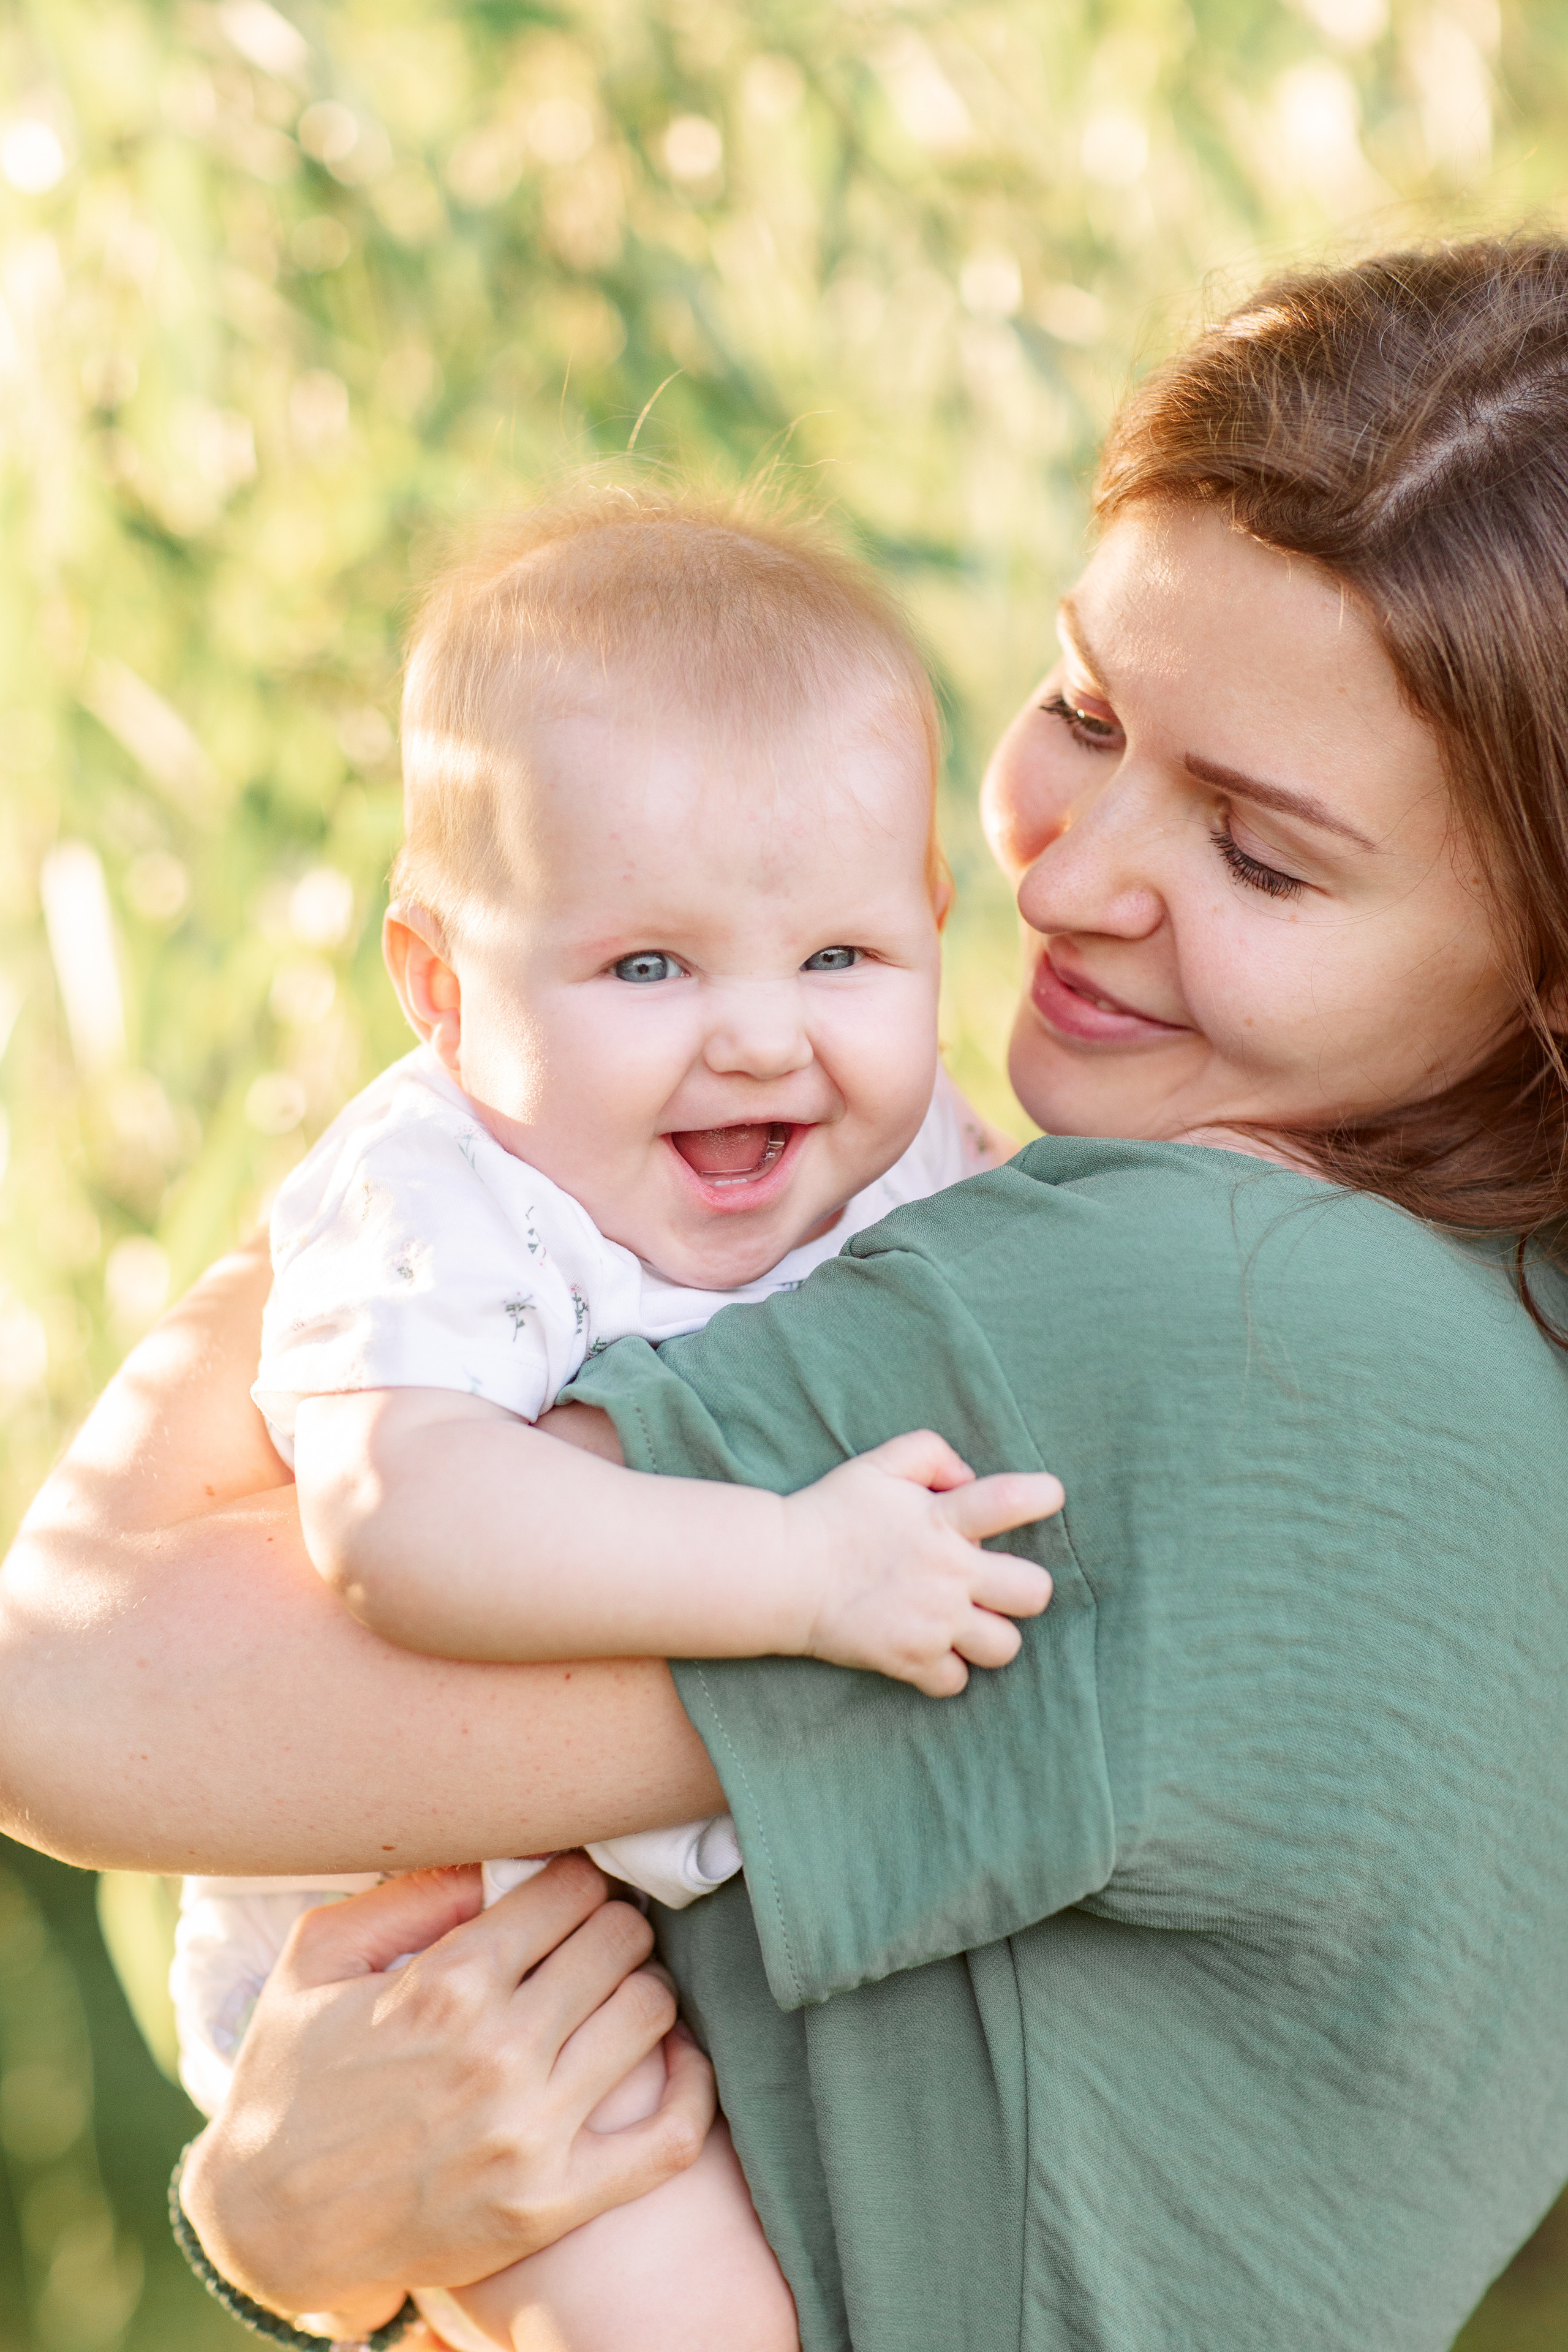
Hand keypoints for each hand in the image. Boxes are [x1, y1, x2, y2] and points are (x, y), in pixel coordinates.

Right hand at [178, 1857, 714, 2337]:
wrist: (266, 2225)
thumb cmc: (290, 2076)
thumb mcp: (319, 1957)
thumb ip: (413, 1893)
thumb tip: (500, 1857)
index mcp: (447, 1984)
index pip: (570, 1889)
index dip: (573, 1879)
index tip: (563, 1891)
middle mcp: (498, 2053)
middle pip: (618, 1941)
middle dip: (608, 1925)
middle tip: (588, 1938)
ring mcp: (531, 2133)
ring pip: (650, 2014)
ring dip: (640, 1989)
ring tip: (612, 1991)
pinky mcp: (551, 2203)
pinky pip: (672, 2137)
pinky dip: (691, 2085)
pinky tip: (671, 2058)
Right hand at [783, 1430, 1061, 1696]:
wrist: (783, 1573)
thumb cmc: (831, 1513)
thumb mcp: (879, 1464)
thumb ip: (931, 1453)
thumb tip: (968, 1476)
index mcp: (942, 1519)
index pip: (1010, 1503)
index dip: (1042, 1496)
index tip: (1049, 1496)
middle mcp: (948, 1575)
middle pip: (1034, 1593)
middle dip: (1025, 1587)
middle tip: (996, 1583)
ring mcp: (933, 1623)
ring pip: (1005, 1647)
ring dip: (991, 1634)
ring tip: (967, 1621)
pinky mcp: (910, 1661)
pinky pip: (957, 1682)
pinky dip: (948, 1670)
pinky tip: (932, 1648)